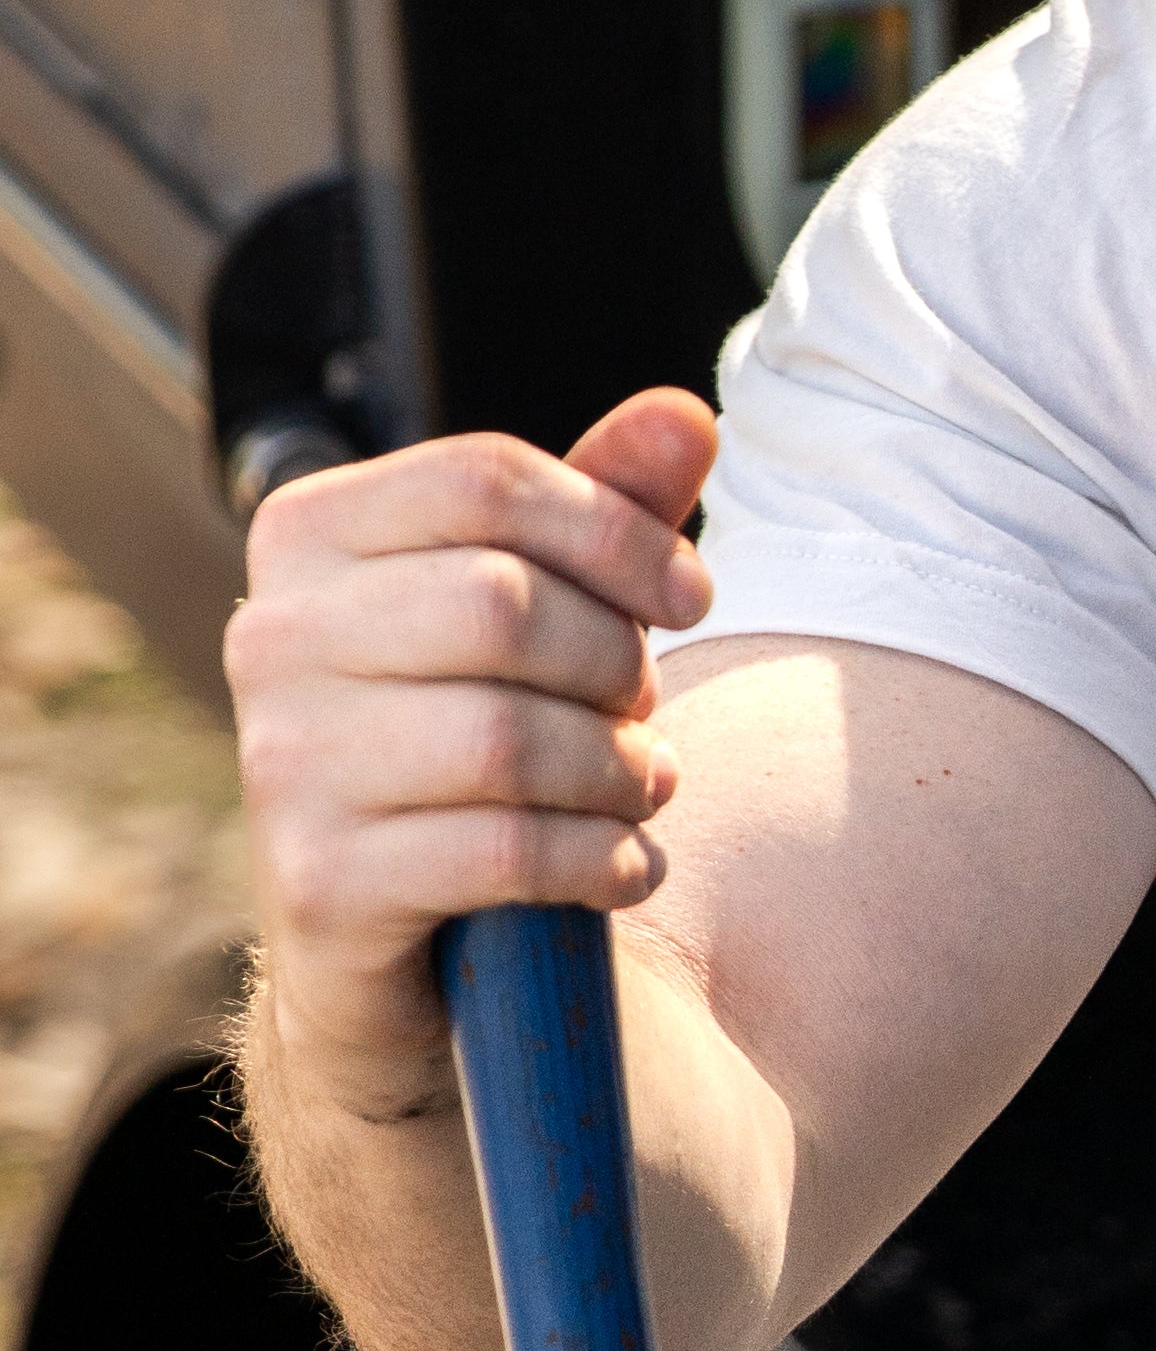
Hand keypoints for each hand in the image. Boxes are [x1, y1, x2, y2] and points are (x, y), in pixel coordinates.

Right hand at [228, 390, 719, 1107]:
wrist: (387, 937)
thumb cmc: (471, 742)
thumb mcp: (538, 613)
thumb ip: (604, 511)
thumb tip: (689, 414)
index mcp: (309, 536)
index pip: (483, 479)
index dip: (617, 531)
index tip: (688, 596)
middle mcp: (272, 637)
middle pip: (502, 604)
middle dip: (616, 665)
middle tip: (643, 716)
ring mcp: (282, 762)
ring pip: (507, 737)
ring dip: (618, 772)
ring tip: (642, 789)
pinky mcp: (320, 882)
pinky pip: (504, 852)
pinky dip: (600, 861)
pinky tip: (625, 866)